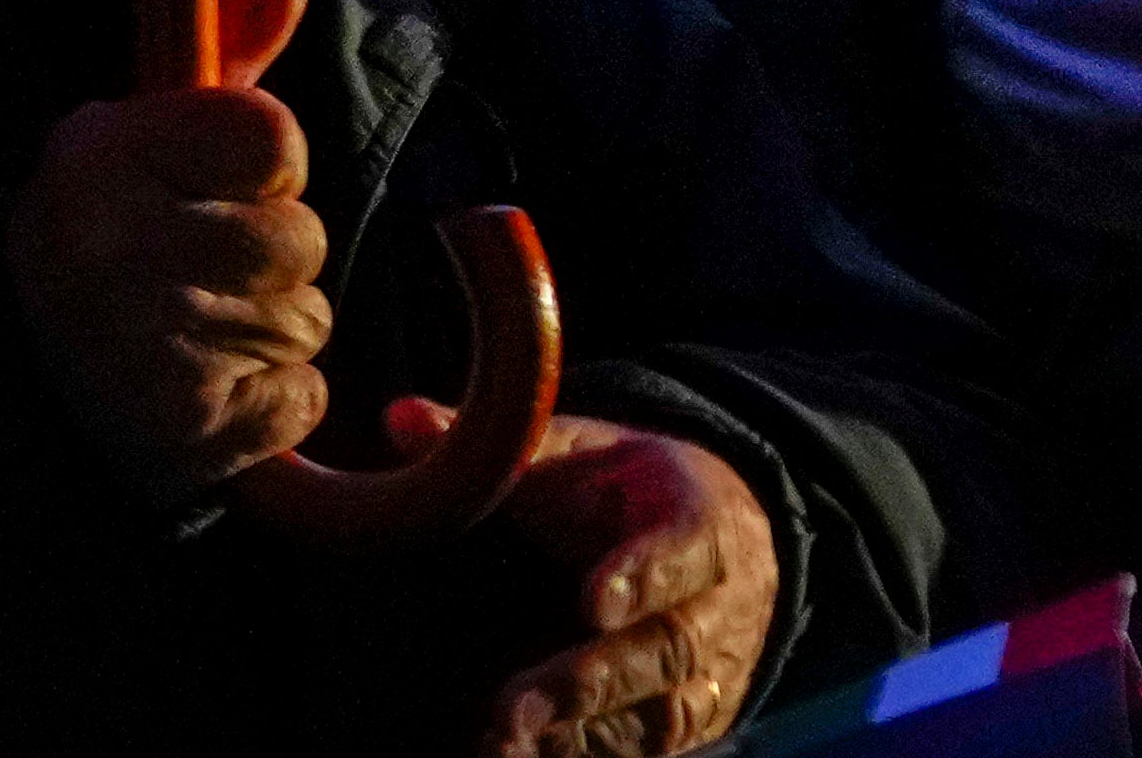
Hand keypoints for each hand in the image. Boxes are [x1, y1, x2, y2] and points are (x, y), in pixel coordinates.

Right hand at [8, 0, 337, 499]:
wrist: (10, 397)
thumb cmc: (107, 242)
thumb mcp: (146, 135)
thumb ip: (232, 41)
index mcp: (97, 162)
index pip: (275, 137)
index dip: (260, 167)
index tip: (207, 187)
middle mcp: (113, 252)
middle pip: (301, 235)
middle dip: (266, 257)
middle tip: (187, 276)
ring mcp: (146, 349)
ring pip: (308, 318)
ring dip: (267, 332)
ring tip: (185, 339)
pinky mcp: (186, 433)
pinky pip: (305, 397)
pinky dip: (270, 404)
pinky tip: (202, 398)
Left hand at [466, 421, 777, 757]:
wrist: (741, 543)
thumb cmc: (635, 497)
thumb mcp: (588, 457)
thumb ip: (508, 450)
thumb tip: (401, 417)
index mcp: (697, 522)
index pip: (682, 549)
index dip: (643, 576)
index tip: (593, 599)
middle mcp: (714, 604)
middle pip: (666, 647)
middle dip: (592, 679)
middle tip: (514, 706)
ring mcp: (708, 669)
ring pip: (658, 711)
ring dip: (583, 730)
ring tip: (505, 743)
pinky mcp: (693, 721)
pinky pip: (644, 748)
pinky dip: (588, 753)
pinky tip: (529, 757)